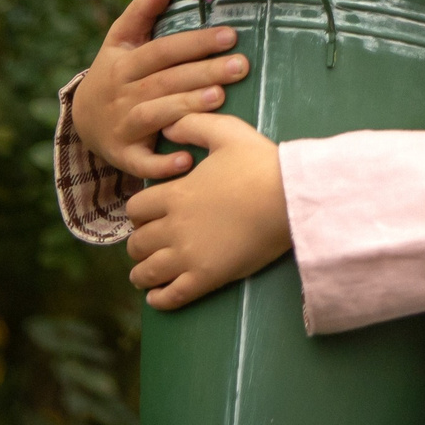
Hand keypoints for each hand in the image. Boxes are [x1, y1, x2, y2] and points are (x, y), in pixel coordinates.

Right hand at [69, 0, 250, 183]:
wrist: (83, 121)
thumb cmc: (113, 74)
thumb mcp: (118, 42)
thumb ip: (140, 13)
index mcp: (124, 64)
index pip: (163, 50)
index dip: (195, 43)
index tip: (231, 36)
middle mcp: (122, 94)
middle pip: (165, 81)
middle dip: (203, 73)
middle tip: (240, 66)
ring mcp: (121, 126)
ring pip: (155, 116)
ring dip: (185, 108)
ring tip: (219, 99)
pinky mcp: (123, 156)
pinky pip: (142, 163)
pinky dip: (162, 164)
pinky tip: (188, 160)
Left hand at [126, 112, 291, 309]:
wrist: (289, 198)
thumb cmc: (260, 164)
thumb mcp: (226, 132)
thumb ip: (193, 125)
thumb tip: (167, 128)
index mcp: (175, 194)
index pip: (135, 209)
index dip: (139, 213)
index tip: (149, 215)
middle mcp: (173, 227)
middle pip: (136, 243)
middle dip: (140, 243)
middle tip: (151, 243)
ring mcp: (188, 256)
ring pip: (146, 272)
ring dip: (142, 273)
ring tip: (148, 273)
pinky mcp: (206, 278)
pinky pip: (170, 297)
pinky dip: (158, 299)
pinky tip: (158, 296)